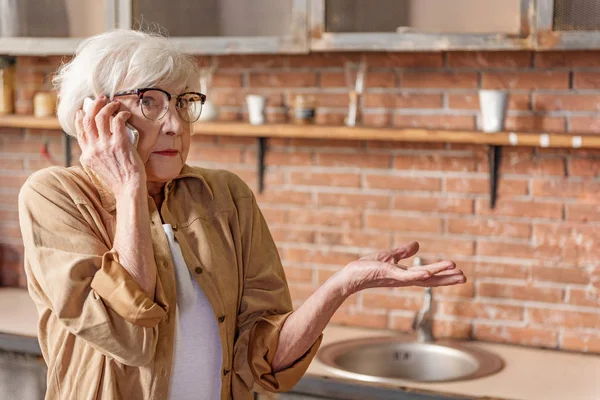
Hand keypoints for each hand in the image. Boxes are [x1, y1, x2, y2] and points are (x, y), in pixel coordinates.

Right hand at [75, 96, 144, 195]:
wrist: (129, 188)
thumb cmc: (119, 180)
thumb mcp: (99, 168)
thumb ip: (96, 154)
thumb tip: (100, 141)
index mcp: (87, 155)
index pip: (80, 132)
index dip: (81, 118)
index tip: (84, 110)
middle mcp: (93, 149)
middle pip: (88, 120)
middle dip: (94, 105)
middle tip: (101, 99)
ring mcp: (105, 146)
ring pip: (100, 117)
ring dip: (107, 106)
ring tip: (115, 103)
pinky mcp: (119, 144)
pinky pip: (117, 121)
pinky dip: (121, 114)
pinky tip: (125, 114)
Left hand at [341, 242, 465, 295]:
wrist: (351, 276)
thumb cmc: (367, 268)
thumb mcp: (389, 257)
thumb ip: (403, 252)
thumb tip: (417, 245)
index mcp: (406, 275)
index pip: (428, 275)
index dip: (443, 275)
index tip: (459, 273)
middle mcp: (405, 279)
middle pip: (430, 279)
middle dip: (447, 279)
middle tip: (465, 278)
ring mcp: (397, 278)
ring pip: (422, 276)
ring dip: (438, 274)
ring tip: (455, 271)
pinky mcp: (389, 274)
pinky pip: (405, 275)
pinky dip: (417, 275)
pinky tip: (427, 273)